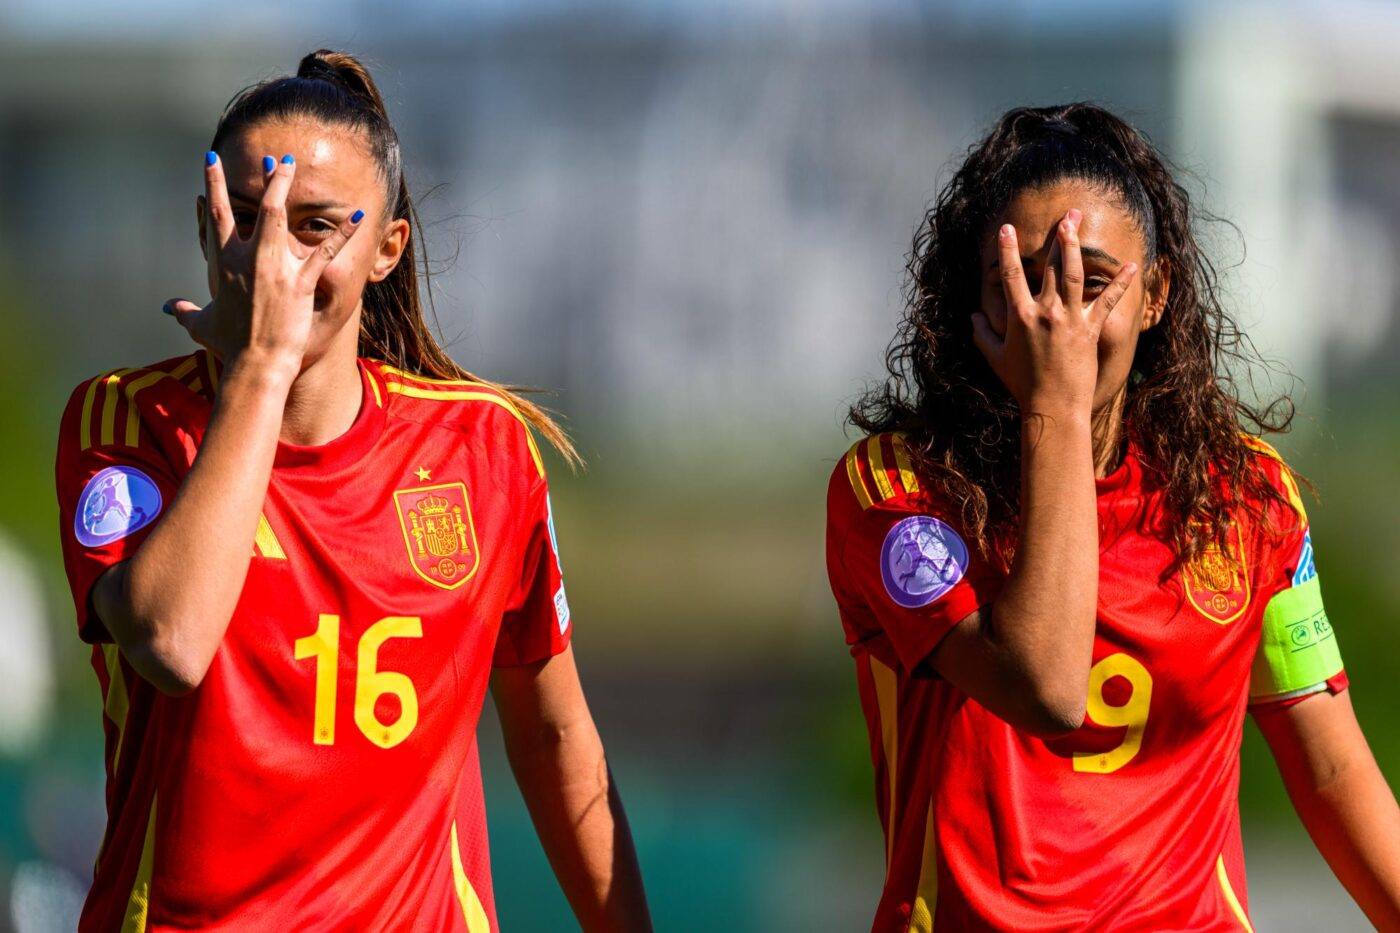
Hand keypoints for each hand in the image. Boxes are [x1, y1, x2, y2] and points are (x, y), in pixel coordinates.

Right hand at [167, 152, 362, 374]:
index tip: (211, 161)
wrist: (255, 363)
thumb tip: (169, 308)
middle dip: (264, 180)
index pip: (215, 216)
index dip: (212, 186)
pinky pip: (325, 250)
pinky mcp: (300, 281)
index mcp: (224, 263)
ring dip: (286, 186)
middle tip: (273, 157)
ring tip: (294, 164)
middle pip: (252, 207)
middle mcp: (247, 258)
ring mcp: (274, 266)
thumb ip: (186, 312)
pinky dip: (342, 232)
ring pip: (279, 215)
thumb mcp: (202, 326)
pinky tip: (357, 215)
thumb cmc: (230, 346)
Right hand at [971, 210, 1136, 417]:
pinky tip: (1132, 266)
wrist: (1053, 406)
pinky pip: (1108, 302)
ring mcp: (1070, 319)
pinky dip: (1121, 283)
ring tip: (1080, 226)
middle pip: (1052, 266)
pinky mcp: (1091, 330)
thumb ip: (982, 334)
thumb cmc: (1022, 384)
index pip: (1011, 275)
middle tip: (1068, 214)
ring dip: (1078, 247)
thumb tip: (973, 316)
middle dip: (1059, 237)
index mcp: (1020, 316)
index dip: (1007, 250)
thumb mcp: (995, 358)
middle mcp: (1046, 312)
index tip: (1006, 229)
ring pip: (1075, 274)